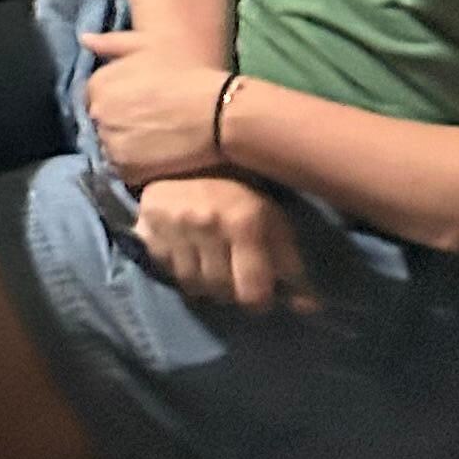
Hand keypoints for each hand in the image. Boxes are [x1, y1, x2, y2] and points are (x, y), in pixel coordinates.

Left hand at [80, 26, 228, 181]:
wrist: (218, 112)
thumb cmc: (185, 75)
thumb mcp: (147, 48)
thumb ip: (111, 44)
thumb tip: (84, 39)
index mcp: (97, 83)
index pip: (96, 98)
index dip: (119, 102)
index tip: (142, 105)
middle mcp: (97, 114)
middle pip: (101, 124)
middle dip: (120, 124)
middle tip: (151, 123)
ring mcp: (110, 143)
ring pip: (111, 148)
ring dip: (126, 147)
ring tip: (156, 140)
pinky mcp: (126, 169)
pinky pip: (123, 170)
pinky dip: (137, 166)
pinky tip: (159, 156)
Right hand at [131, 176, 312, 312]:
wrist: (191, 149)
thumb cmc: (241, 185)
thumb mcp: (273, 218)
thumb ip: (290, 264)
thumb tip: (311, 309)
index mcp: (245, 222)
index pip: (253, 293)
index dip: (261, 300)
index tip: (262, 291)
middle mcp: (207, 225)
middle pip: (223, 293)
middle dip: (233, 290)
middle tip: (237, 274)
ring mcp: (174, 228)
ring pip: (194, 286)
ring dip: (206, 283)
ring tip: (214, 265)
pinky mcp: (148, 229)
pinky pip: (168, 271)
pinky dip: (181, 269)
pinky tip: (190, 253)